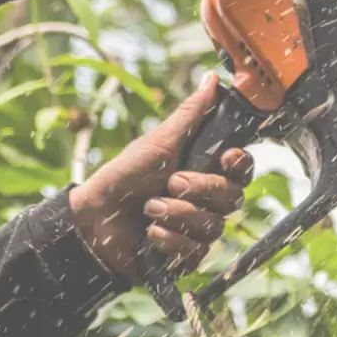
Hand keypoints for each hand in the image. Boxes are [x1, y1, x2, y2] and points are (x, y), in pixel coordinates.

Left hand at [69, 74, 254, 283]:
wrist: (92, 220)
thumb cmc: (124, 177)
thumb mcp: (159, 142)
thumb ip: (191, 114)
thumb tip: (213, 79)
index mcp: (207, 171)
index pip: (243, 169)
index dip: (241, 165)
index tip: (225, 158)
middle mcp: (208, 201)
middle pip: (233, 198)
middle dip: (200, 189)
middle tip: (170, 183)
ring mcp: (198, 230)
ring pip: (213, 226)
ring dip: (177, 215)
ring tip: (149, 209)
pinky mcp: (185, 258)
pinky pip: (195, 252)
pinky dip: (169, 240)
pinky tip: (149, 234)